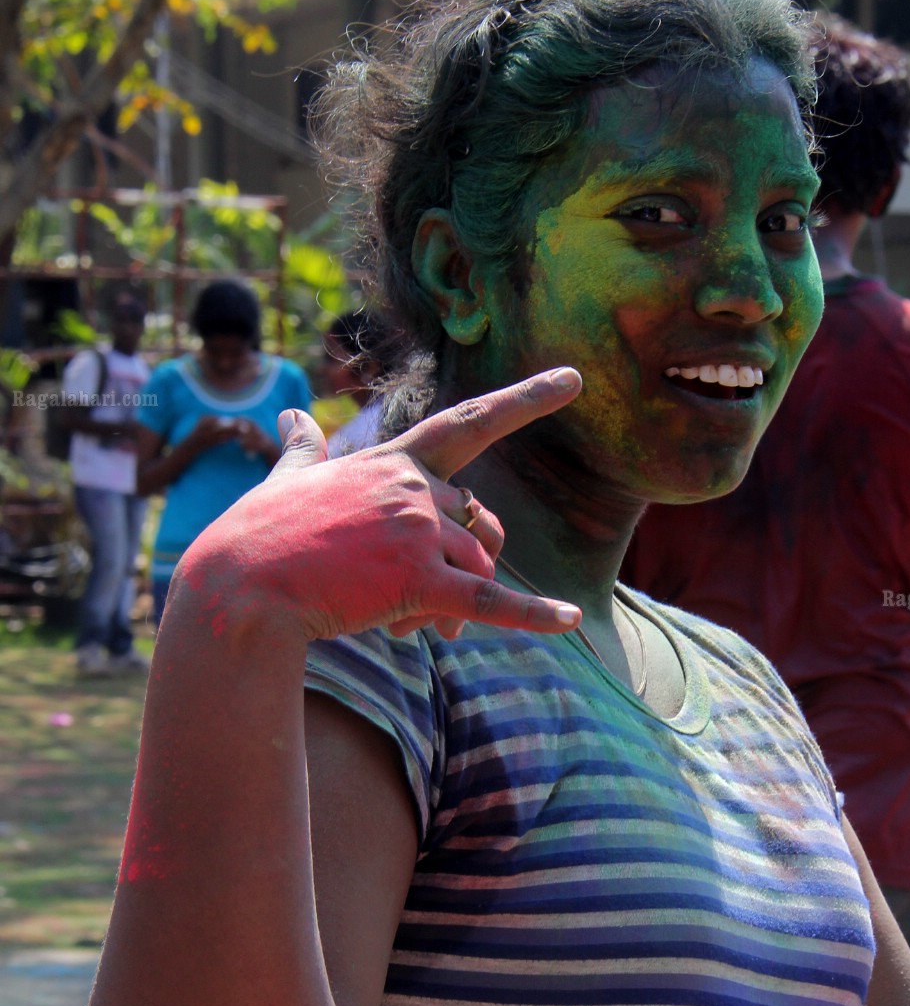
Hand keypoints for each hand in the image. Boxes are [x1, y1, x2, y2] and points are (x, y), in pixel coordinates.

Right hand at [184, 369, 584, 644]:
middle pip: (476, 527)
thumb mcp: (286, 480)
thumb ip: (302, 449)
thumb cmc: (258, 536)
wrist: (240, 587)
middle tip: (410, 605)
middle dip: (456, 568)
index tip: (573, 380)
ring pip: (477, 567)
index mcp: (392, 462)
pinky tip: (568, 621)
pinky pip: (490, 602)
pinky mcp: (416, 581)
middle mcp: (413, 488)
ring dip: (450, 604)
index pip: (469, 422)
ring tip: (402, 625)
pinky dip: (533, 615)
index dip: (525, 400)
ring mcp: (416, 532)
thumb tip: (287, 413)